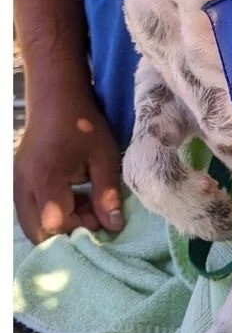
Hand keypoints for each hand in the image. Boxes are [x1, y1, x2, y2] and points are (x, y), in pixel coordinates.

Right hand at [14, 87, 124, 243]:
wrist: (57, 100)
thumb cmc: (83, 125)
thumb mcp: (104, 157)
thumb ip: (107, 193)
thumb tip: (114, 226)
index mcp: (45, 179)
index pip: (55, 224)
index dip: (81, 227)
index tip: (103, 215)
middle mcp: (24, 187)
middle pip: (38, 232)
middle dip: (68, 231)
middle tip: (95, 214)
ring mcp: (17, 186)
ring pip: (33, 225)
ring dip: (61, 223)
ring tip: (88, 203)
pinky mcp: (19, 184)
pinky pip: (32, 212)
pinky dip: (53, 213)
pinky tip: (76, 196)